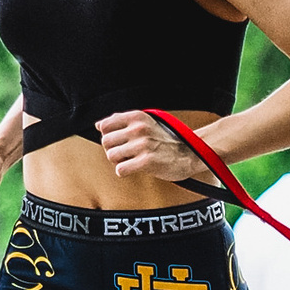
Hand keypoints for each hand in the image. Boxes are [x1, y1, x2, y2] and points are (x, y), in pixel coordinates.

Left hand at [95, 110, 209, 184]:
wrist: (189, 154)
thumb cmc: (166, 141)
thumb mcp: (146, 122)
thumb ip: (123, 121)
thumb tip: (99, 125)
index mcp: (137, 117)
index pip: (105, 125)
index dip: (109, 136)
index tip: (119, 141)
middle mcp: (138, 129)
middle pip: (105, 142)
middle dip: (113, 150)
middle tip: (126, 154)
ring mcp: (142, 145)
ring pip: (111, 156)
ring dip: (119, 161)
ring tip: (133, 160)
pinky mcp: (146, 162)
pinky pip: (120, 169)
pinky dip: (125, 172)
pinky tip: (135, 168)